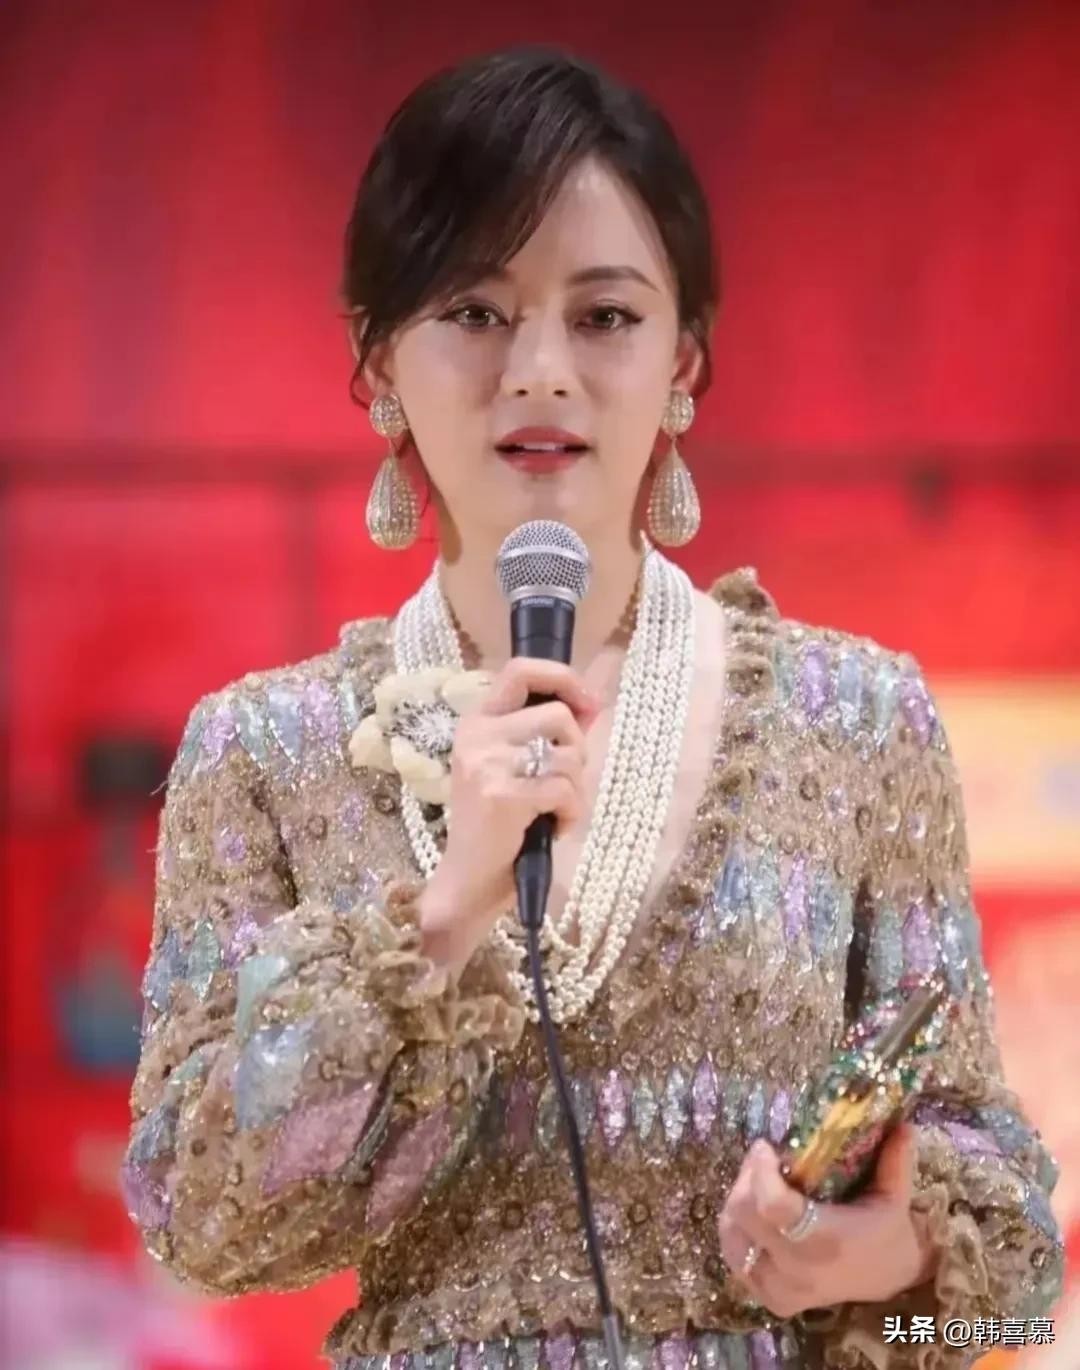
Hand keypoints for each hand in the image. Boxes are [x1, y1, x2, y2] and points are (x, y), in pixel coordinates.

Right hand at [417, 657, 599, 969]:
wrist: (468, 882)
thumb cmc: (497, 827)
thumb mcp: (517, 770)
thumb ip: (549, 736)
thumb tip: (591, 706)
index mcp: (478, 721)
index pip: (520, 670)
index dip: (563, 678)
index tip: (588, 704)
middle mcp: (477, 734)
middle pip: (558, 716)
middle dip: (577, 753)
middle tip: (562, 784)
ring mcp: (486, 763)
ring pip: (567, 755)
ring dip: (576, 790)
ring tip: (553, 812)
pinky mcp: (502, 795)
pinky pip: (564, 790)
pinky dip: (571, 814)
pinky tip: (552, 828)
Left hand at [717, 1125, 936, 1318]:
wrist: (887, 1280)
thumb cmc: (887, 1233)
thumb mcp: (894, 1196)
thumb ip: (895, 1160)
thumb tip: (904, 1125)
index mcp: (827, 1241)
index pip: (774, 1207)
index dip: (760, 1171)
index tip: (766, 1147)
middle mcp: (798, 1269)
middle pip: (744, 1214)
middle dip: (748, 1177)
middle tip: (764, 1159)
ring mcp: (781, 1288)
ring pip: (732, 1234)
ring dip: (739, 1202)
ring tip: (759, 1184)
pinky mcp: (772, 1299)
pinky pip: (735, 1258)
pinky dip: (737, 1231)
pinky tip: (756, 1215)